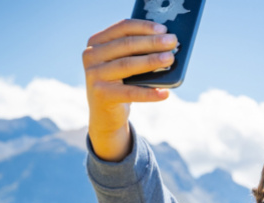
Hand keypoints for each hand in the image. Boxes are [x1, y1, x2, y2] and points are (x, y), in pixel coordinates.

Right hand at [82, 19, 177, 160]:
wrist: (105, 114)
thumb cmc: (121, 82)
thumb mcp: (124, 62)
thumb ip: (137, 51)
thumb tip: (166, 43)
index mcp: (96, 42)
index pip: (122, 28)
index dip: (144, 27)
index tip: (164, 30)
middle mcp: (91, 56)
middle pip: (126, 45)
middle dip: (152, 42)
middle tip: (172, 42)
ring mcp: (94, 76)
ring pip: (127, 65)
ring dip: (151, 61)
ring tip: (170, 59)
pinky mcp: (101, 95)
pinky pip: (130, 93)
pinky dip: (149, 93)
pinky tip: (164, 92)